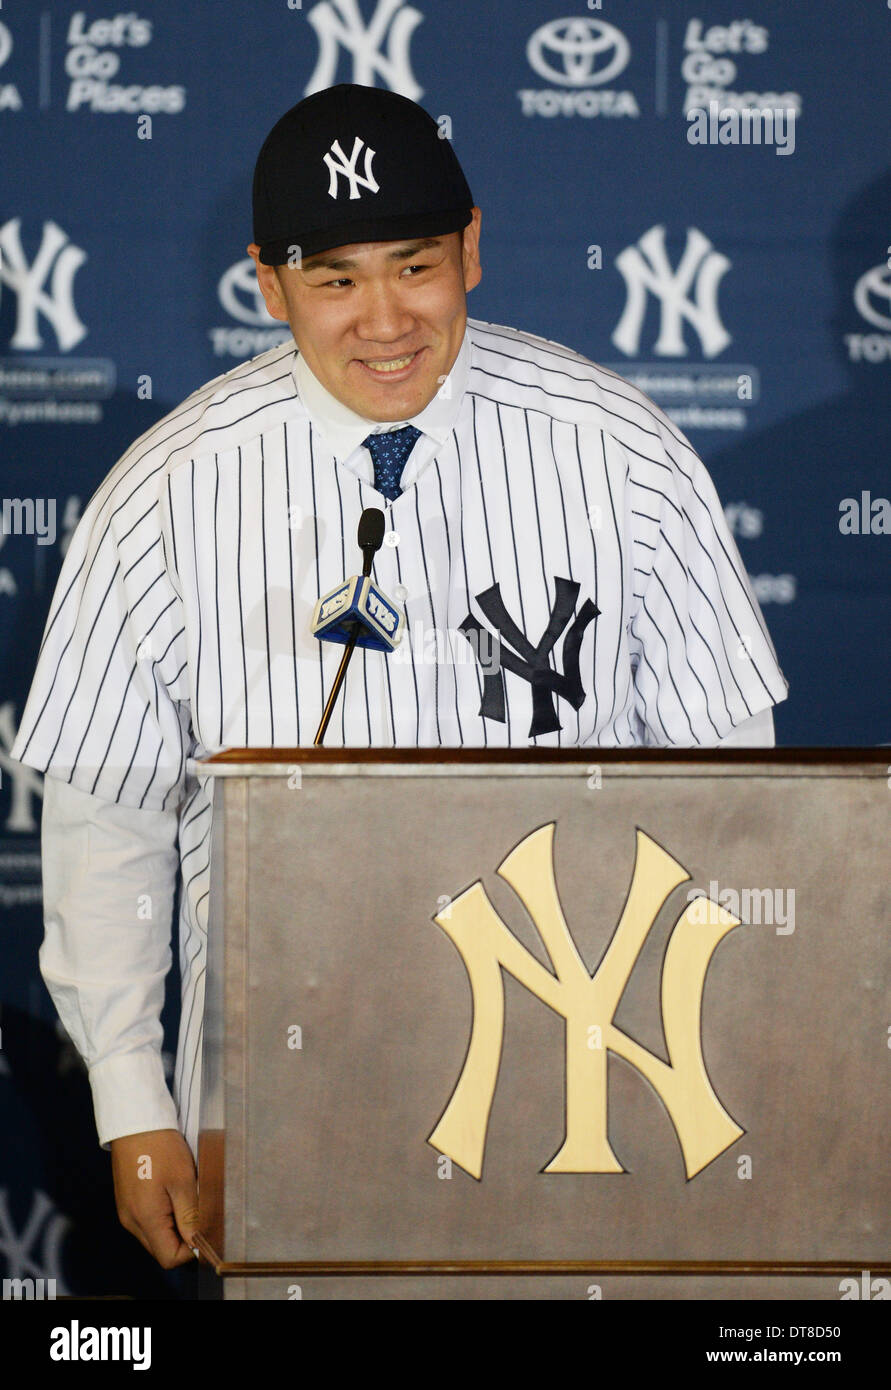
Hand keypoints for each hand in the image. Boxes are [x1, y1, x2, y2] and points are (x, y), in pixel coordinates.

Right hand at [110, 1128, 198, 1268]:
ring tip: (184, 1196)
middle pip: (161, 1249)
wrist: (135, 1121)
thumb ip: (190, 1216)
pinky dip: (162, 1214)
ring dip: (173, 1224)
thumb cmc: (160, 1147)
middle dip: (183, 1238)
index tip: (204, 1229)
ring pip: (154, 1235)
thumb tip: (198, 1244)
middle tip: (197, 1209)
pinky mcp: (126, 1201)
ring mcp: (126, 1212)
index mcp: (145, 1219)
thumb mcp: (183, 1180)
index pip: (169, 1258)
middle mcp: (131, 1221)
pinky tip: (171, 1191)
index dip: (190, 1251)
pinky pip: (147, 1220)